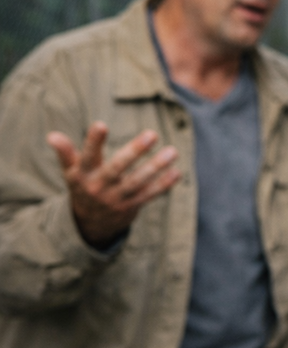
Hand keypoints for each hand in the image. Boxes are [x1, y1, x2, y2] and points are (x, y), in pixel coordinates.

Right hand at [46, 121, 181, 248]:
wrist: (91, 224)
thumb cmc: (83, 187)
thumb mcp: (71, 172)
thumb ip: (65, 154)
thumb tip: (51, 135)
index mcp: (83, 175)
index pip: (88, 156)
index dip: (93, 142)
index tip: (101, 124)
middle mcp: (100, 187)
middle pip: (117, 168)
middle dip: (134, 152)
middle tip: (152, 134)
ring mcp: (117, 198)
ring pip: (138, 182)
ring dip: (156, 167)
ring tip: (172, 151)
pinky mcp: (132, 206)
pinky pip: (149, 195)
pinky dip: (163, 184)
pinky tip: (176, 171)